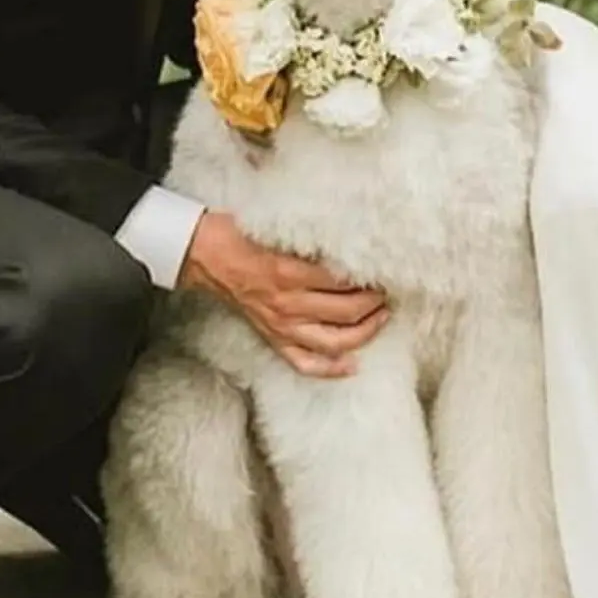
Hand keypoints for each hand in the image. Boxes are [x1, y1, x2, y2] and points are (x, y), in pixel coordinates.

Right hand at [177, 210, 388, 377]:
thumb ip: (313, 236)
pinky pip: (304, 362)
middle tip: (389, 292)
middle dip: (375, 303)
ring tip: (381, 319)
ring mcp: (281, 325)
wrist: (208, 256)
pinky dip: (330, 369)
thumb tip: (350, 236)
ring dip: (364, 333)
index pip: (344, 281)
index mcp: (291, 272)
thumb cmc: (242, 234)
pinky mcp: (273, 338)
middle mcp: (289, 303)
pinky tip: (352, 365)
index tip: (385, 270)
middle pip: (346, 311)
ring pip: (333, 342)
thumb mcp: (280, 228)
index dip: (370, 278)